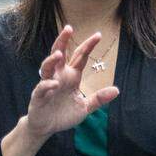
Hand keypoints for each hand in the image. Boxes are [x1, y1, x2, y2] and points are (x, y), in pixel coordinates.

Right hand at [24, 26, 118, 140]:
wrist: (47, 127)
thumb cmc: (64, 114)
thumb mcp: (85, 107)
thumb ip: (98, 98)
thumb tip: (117, 90)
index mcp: (71, 76)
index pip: (80, 57)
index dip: (88, 46)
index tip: (98, 35)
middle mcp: (59, 76)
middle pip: (60, 54)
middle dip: (63, 41)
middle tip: (68, 28)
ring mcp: (47, 84)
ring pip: (47, 67)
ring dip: (52, 59)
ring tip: (59, 54)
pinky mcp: (38, 96)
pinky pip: (42, 88)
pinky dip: (47, 85)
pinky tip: (54, 84)